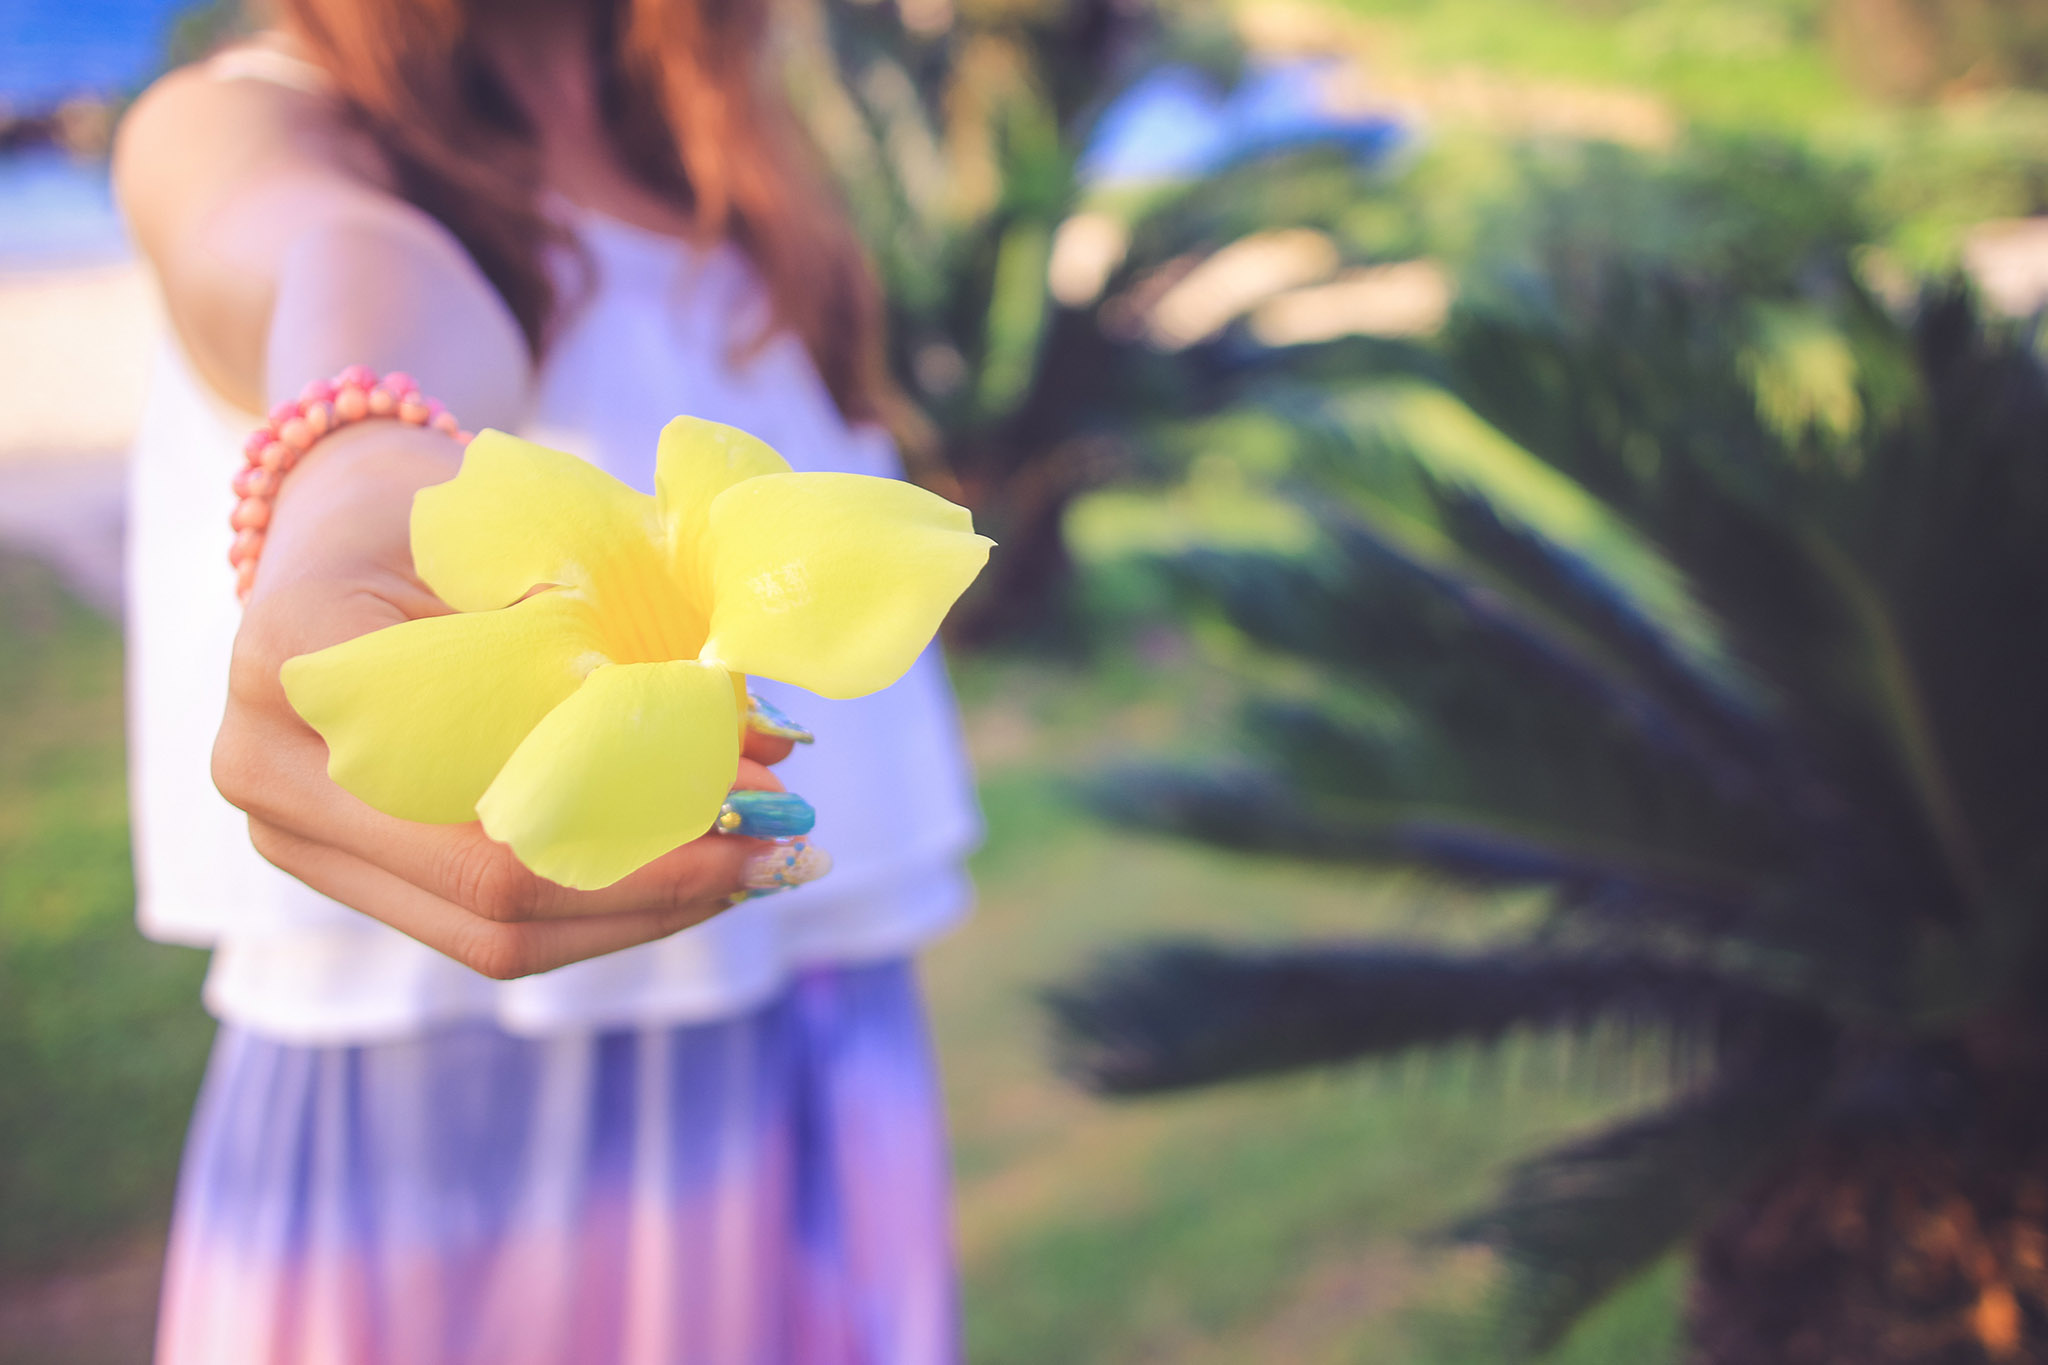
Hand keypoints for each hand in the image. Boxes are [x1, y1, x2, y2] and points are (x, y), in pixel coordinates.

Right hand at [210, 421, 799, 977]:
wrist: (337, 514)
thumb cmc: (444, 509)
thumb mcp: (528, 545)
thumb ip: (627, 647)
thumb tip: (769, 752)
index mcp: (298, 666)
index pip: (484, 790)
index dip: (638, 817)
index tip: (765, 798)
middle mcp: (269, 772)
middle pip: (490, 893)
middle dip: (658, 885)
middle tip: (783, 855)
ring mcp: (294, 833)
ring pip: (492, 933)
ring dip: (641, 911)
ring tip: (758, 869)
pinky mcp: (341, 864)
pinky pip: (483, 920)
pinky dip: (599, 903)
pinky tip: (696, 874)